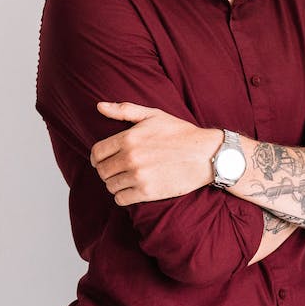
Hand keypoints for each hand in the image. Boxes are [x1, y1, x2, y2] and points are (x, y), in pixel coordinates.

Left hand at [90, 102, 220, 205]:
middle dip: (107, 171)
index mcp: (128, 137)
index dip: (97, 158)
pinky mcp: (148, 192)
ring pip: (110, 186)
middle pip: (102, 171)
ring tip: (126, 180)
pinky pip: (121, 199)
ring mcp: (139, 176)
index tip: (104, 160)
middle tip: (117, 171)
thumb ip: (124, 110)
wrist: (206, 154)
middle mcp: (130, 157)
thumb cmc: (180, 133)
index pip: (97, 152)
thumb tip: (98, 106)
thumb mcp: (153, 115)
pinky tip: (132, 190)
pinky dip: (123, 196)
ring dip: (115, 184)